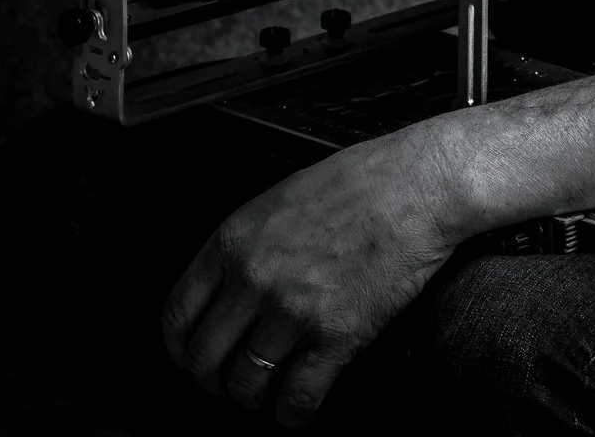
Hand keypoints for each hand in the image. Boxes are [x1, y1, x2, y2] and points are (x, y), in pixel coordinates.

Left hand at [161, 125, 456, 427]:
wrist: (416, 186)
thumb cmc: (359, 182)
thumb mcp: (281, 198)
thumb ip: (248, 243)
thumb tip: (230, 287)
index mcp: (235, 239)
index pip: (178, 313)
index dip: (180, 348)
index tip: (192, 357)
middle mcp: (254, 277)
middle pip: (205, 358)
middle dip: (213, 381)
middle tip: (229, 382)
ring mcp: (293, 310)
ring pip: (247, 384)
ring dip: (254, 397)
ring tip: (268, 391)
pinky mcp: (335, 336)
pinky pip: (297, 398)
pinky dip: (293, 415)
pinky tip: (298, 409)